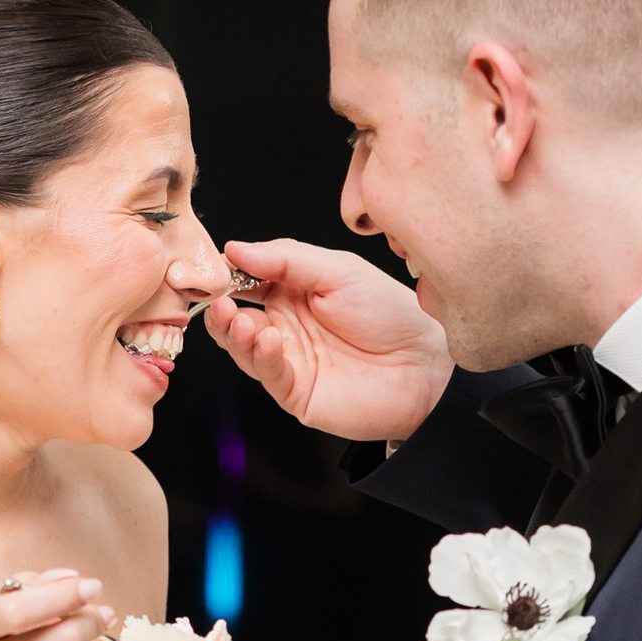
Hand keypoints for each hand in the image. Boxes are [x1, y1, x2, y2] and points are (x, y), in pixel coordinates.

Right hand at [203, 237, 452, 443]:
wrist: (424, 365)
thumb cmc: (391, 315)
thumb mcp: (338, 270)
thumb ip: (286, 259)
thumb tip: (237, 248)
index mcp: (295, 291)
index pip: (247, 280)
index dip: (229, 273)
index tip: (218, 265)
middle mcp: (287, 325)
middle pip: (235, 316)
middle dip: (220, 307)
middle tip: (217, 297)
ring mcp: (289, 359)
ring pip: (243, 347)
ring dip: (233, 332)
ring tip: (237, 319)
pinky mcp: (295, 392)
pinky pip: (268, 373)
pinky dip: (262, 355)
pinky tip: (269, 339)